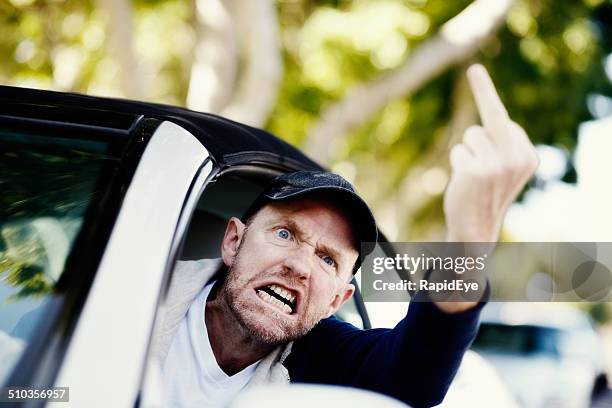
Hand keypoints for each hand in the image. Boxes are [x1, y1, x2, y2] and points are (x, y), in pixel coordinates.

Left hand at [444, 64, 538, 242]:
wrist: (476, 229)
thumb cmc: (486, 193)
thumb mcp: (504, 167)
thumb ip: (501, 144)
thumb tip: (486, 125)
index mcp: (528, 156)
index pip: (503, 119)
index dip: (487, 99)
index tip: (475, 69)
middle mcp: (517, 158)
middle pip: (490, 121)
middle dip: (482, 94)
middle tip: (474, 68)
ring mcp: (496, 165)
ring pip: (471, 136)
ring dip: (467, 152)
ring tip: (474, 176)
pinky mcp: (474, 171)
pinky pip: (458, 151)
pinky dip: (457, 164)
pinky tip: (465, 182)